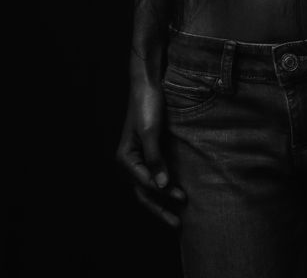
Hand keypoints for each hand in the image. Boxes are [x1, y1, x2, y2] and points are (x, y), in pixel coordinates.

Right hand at [116, 76, 185, 227]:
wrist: (149, 82)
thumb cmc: (146, 105)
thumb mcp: (150, 132)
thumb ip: (155, 158)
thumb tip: (161, 186)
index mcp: (125, 157)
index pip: (144, 182)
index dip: (162, 191)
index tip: (180, 197)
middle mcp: (131, 161)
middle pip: (145, 192)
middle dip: (160, 209)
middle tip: (178, 225)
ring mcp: (141, 157)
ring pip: (152, 186)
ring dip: (164, 201)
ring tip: (180, 217)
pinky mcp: (153, 150)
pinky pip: (159, 174)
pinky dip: (167, 186)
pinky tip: (178, 193)